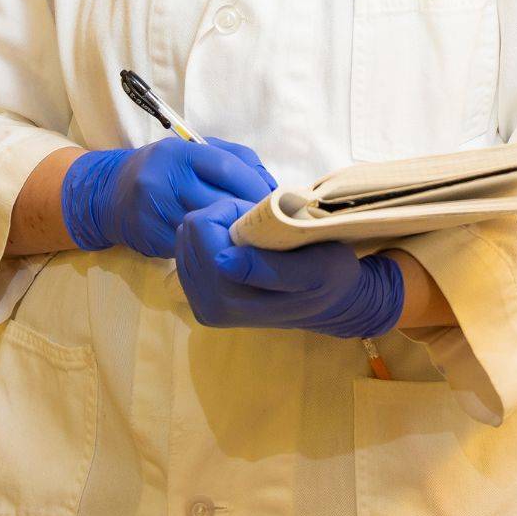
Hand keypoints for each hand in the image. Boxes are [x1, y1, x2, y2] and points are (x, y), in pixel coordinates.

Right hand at [61, 137, 274, 257]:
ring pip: (207, 225)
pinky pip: (191, 244)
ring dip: (233, 231)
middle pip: (219, 199)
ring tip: (252, 234)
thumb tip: (271, 184)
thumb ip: (234, 159)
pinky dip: (211, 244)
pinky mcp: (151, 238)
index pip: (226, 168)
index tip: (274, 199)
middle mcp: (164, 180)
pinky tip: (223, 245)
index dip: (255, 185)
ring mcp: (155, 211)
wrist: (110, 193)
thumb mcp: (194, 151)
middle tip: (271, 221)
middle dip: (248, 212)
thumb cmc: (165, 168)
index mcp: (179, 153)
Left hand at [174, 197, 404, 338]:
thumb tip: (221, 261)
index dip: (230, 209)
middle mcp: (208, 306)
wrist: (331, 303)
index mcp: (231, 297)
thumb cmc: (327, 278)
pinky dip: (211, 241)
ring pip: (185, 240)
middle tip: (257, 229)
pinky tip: (238, 248)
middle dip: (222, 219)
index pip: (202, 228)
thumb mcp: (313, 270)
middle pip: (189, 233)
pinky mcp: (200, 302)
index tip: (259, 216)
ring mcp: (202, 306)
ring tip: (250, 239)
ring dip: (217, 229)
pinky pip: (187, 254)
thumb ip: (268, 268)